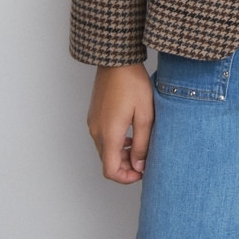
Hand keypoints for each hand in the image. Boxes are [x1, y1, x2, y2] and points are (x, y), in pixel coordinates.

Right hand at [87, 63, 153, 183]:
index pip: (110, 171)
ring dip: (121, 155)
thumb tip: (139, 166)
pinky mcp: (94, 115)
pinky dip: (115, 143)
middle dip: (126, 167)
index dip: (126, 178)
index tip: (142, 172)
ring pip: (105, 151)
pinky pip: (102, 138)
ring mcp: (93, 123)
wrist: (116, 61)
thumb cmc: (132, 83)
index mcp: (109, 134)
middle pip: (107, 162)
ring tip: (139, 146)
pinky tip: (129, 133)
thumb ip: (141, 144)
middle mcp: (96, 132)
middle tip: (144, 159)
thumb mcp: (145, 115)